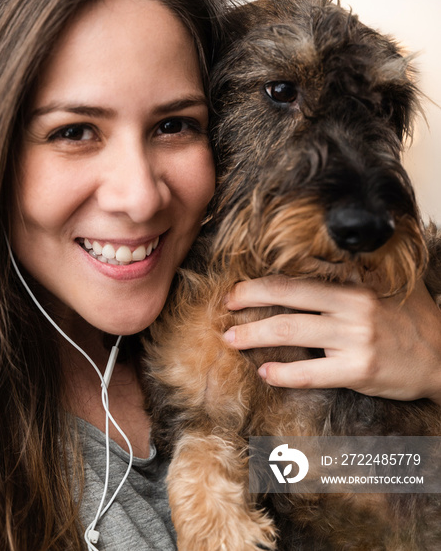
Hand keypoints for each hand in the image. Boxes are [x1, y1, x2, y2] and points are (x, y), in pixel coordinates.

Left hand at [223, 276, 440, 403]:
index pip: (296, 280)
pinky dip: (283, 373)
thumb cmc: (413, 320)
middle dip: (248, 301)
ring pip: (289, 333)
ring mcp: (354, 339)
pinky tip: (265, 373)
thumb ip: (357, 275)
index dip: (260, 284)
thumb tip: (321, 263)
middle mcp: (351, 307)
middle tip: (225, 309)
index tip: (237, 290)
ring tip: (231, 340)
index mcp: (353, 285)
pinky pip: (310, 373)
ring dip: (253, 336)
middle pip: (286, 299)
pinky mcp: (358, 371)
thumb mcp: (389, 286)